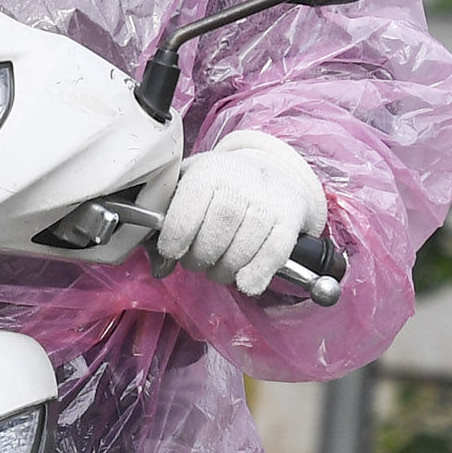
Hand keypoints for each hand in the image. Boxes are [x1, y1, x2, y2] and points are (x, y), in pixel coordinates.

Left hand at [149, 129, 329, 295]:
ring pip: (245, 245)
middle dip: (201, 256)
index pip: (191, 203)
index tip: (172, 251)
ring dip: (226, 269)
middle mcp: (242, 179)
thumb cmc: (218, 187)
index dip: (178, 234)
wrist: (267, 170)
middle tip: (197, 262)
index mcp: (209, 170)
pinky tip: (245, 282)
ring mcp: (269, 199)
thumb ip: (165, 224)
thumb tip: (160, 266)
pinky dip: (257, 273)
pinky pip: (274, 252)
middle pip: (219, 227)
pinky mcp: (290, 218)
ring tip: (219, 269)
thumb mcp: (185, 190)